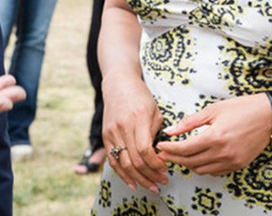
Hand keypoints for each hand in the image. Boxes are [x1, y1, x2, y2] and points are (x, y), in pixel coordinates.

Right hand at [101, 77, 167, 191]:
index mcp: (137, 119)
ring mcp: (111, 133)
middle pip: (134, 160)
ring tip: (151, 186)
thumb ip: (155, 134)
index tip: (165, 169)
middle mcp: (122, 127)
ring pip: (123, 164)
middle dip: (150, 175)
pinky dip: (123, 175)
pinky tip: (133, 184)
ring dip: (138, 179)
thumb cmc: (141, 97)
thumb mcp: (154, 111)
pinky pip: (113, 161)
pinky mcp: (106, 137)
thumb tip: (159, 156)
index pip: (145, 150)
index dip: (155, 164)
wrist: (118, 85)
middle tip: (162, 182)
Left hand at [155, 94, 271, 175]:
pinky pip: (215, 171)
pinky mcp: (238, 165)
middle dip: (175, 158)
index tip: (160, 145)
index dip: (170, 149)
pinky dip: (204, 167)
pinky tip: (199, 158)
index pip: (185, 149)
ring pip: (201, 170)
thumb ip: (190, 122)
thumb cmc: (242, 108)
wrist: (269, 116)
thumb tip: (171, 130)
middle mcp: (223, 152)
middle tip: (164, 152)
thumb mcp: (213, 109)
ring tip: (180, 155)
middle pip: (190, 162)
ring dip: (188, 164)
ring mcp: (232, 161)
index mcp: (215, 137)